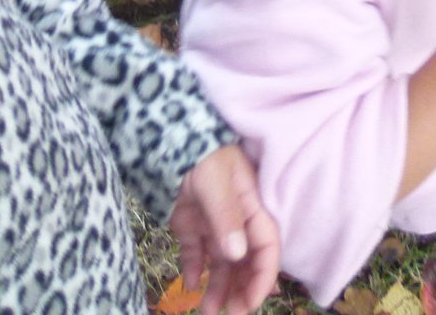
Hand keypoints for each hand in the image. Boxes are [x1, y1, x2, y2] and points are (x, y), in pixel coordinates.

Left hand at [167, 144, 280, 314]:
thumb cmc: (202, 154)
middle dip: (241, 291)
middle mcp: (237, 221)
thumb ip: (226, 216)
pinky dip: (194, 272)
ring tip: (208, 313)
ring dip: (218, 289)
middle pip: (246, 262)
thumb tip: (237, 254)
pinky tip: (191, 285)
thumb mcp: (215, 180)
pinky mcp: (191, 226)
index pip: (266, 248)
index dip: (262, 277)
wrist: (169, 139)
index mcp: (253, 208)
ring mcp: (214, 225)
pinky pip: (196, 256)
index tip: (250, 303)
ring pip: (222, 265)